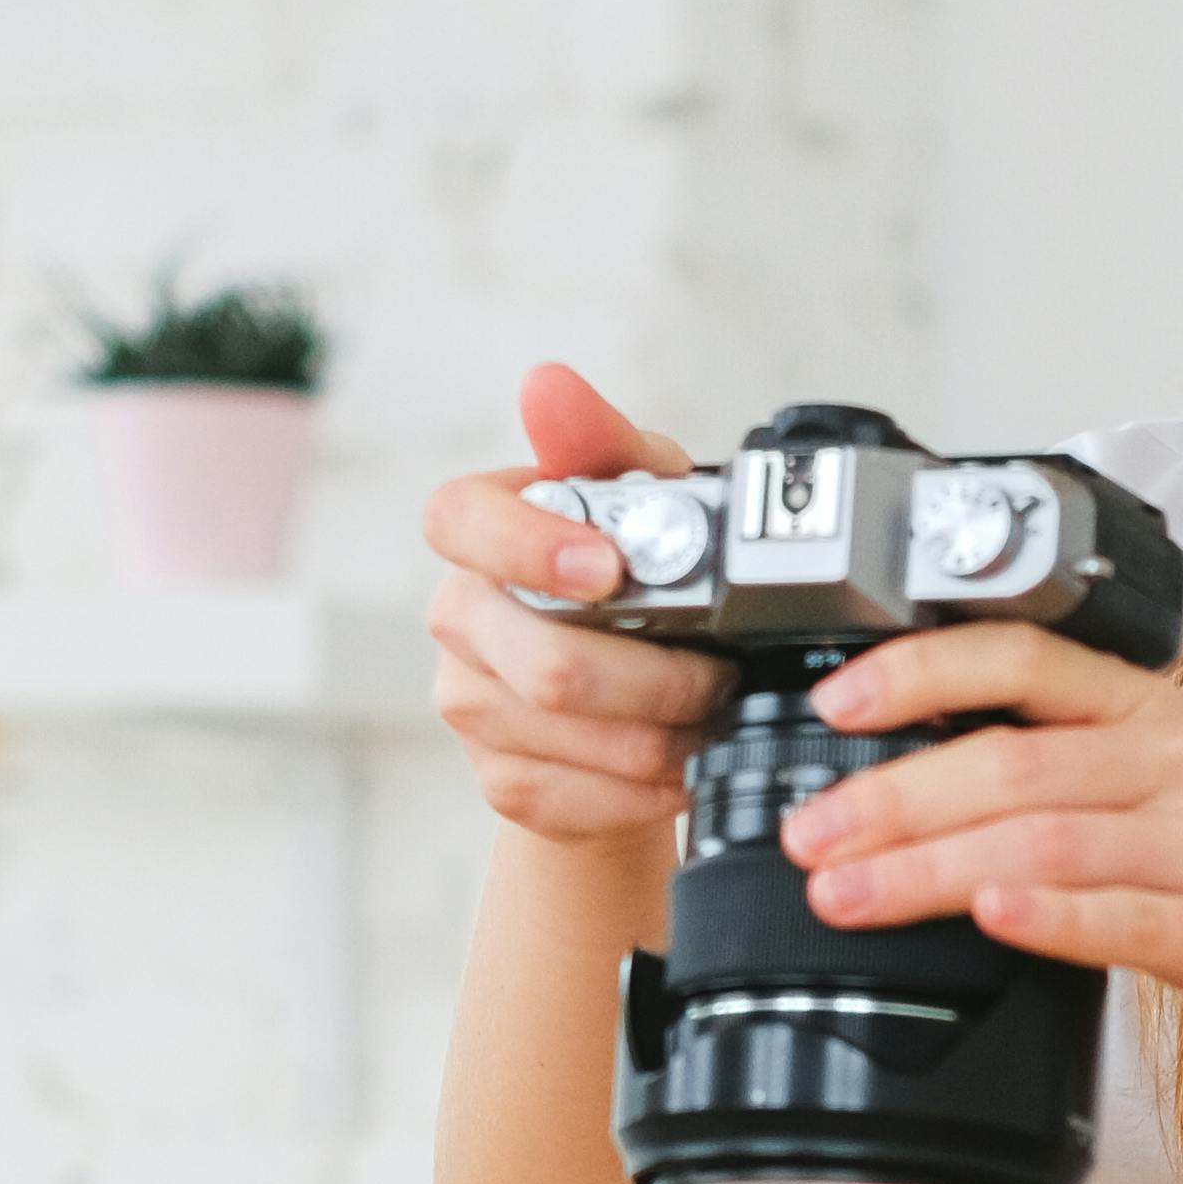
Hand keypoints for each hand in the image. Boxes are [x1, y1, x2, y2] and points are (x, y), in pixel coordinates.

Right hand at [423, 364, 723, 845]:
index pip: (459, 521)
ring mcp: (470, 705)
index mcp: (482, 532)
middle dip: (661, 677)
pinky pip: (578, 798)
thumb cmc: (638, 576)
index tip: (609, 569)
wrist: (629, 699)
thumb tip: (547, 385)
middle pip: (546, 662)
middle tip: (724, 675)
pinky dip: (651, 788)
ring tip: (718, 717)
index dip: (529, 548)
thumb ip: (604, 443)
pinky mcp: (501, 780)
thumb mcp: (643, 493)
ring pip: (574, 735)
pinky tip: (686, 765)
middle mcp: (460, 616)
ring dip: (667, 735)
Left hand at [780, 626, 1182, 1120]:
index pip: (1023, 659)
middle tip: (809, 836)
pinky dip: (1050, 916)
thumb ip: (1056, 790)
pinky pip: (1125, 916)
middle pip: (1013, 761)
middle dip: (893, 797)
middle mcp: (1179, 766)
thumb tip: (904, 793)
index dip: (921, 671)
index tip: (836, 703)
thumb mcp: (1155, 813)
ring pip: (1046, 838)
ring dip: (931, 867)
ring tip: (847, 895)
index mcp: (1150, 718)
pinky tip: (990, 918)